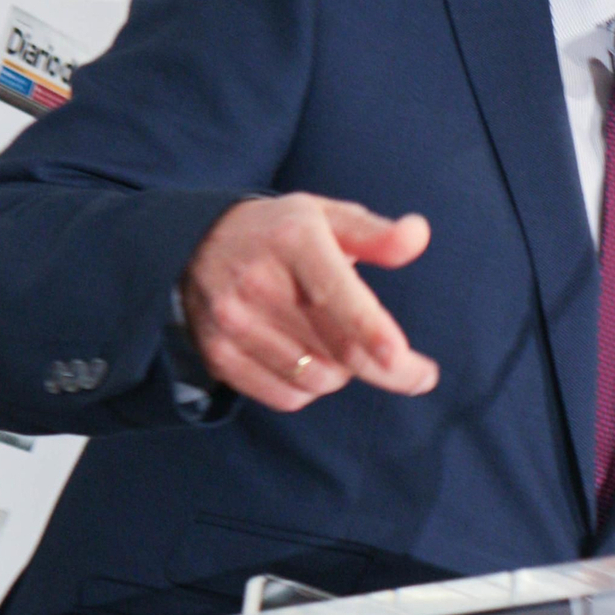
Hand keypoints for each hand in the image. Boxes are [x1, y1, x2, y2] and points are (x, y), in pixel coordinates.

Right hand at [179, 194, 437, 410]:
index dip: (371, 331)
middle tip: (421, 376)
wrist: (193, 245)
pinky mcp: (219, 355)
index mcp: (293, 240)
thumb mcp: (326, 217)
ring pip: (318, 380)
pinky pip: (287, 397)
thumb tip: (418, 235)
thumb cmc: (281, 233)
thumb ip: (375, 234)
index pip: (336, 295)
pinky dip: (309, 388)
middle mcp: (257, 282)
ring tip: (336, 342)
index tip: (401, 358)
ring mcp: (233, 322)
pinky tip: (306, 359)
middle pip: (338, 350)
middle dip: (390, 370)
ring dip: (342, 372)